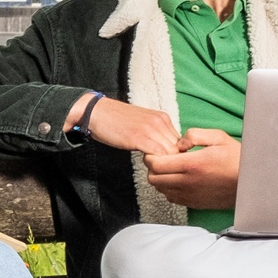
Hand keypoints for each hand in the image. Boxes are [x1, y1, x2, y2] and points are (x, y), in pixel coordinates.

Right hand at [67, 91, 185, 158]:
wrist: (96, 111)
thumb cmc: (115, 119)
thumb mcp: (142, 122)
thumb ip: (155, 132)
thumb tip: (165, 149)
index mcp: (162, 117)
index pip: (180, 141)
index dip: (174, 154)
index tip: (164, 160)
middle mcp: (160, 121)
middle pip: (178, 148)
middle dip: (171, 160)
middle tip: (159, 167)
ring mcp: (151, 129)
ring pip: (171, 153)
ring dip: (163, 163)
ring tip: (152, 166)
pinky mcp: (140, 138)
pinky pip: (158, 155)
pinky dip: (155, 163)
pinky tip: (145, 163)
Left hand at [144, 128, 240, 209]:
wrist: (252, 183)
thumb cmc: (236, 158)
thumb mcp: (219, 137)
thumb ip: (194, 135)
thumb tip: (178, 144)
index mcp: (192, 165)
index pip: (155, 165)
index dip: (150, 157)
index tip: (157, 151)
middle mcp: (188, 183)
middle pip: (153, 179)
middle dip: (153, 168)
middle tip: (163, 160)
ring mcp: (190, 196)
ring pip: (160, 190)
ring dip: (161, 179)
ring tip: (173, 169)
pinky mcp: (194, 204)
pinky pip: (171, 198)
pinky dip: (170, 189)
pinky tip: (180, 180)